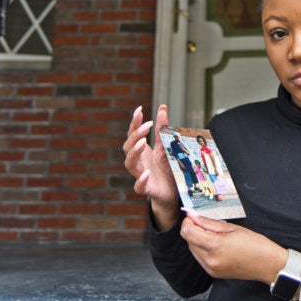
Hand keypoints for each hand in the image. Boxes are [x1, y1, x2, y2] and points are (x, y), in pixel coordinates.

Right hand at [123, 105, 178, 229]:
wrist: (172, 192)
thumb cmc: (166, 168)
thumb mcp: (166, 147)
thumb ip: (163, 129)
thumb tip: (162, 107)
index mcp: (142, 151)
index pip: (133, 134)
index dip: (134, 122)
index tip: (139, 109)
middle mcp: (138, 161)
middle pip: (128, 146)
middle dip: (136, 135)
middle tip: (147, 125)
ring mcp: (140, 175)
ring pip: (130, 164)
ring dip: (134, 152)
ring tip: (143, 143)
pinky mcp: (147, 189)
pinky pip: (139, 186)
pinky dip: (140, 180)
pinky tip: (146, 173)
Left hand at [180, 210, 286, 284]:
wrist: (267, 265)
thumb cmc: (255, 244)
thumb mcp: (233, 228)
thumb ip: (209, 222)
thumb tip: (192, 216)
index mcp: (215, 246)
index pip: (187, 232)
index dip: (188, 222)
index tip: (194, 217)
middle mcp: (210, 260)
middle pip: (188, 240)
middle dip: (195, 230)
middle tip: (210, 225)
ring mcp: (210, 268)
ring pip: (193, 249)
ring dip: (199, 240)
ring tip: (217, 236)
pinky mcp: (212, 273)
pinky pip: (200, 258)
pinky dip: (204, 249)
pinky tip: (218, 246)